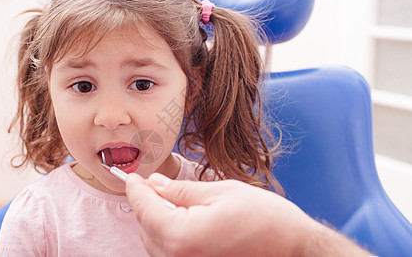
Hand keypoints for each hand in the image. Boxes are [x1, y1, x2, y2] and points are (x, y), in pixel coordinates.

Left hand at [126, 173, 370, 256]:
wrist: (293, 248)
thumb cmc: (264, 219)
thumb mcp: (220, 192)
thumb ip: (181, 191)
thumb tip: (155, 183)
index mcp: (182, 236)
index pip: (144, 209)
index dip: (135, 189)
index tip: (132, 176)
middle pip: (145, 226)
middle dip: (144, 202)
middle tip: (151, 182)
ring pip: (154, 241)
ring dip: (155, 218)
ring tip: (167, 197)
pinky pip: (169, 251)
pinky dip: (167, 231)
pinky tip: (180, 217)